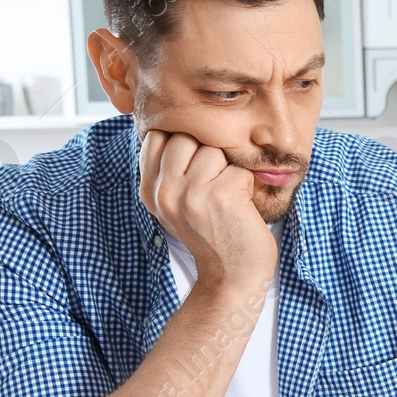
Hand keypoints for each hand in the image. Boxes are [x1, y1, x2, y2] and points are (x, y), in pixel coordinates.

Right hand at [139, 129, 274, 292]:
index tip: (196, 169)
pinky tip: (241, 209)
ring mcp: (191, 194)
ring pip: (215, 149)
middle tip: (215, 189)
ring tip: (227, 200)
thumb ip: (170, 168)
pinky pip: (239, 168)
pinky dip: (247, 185)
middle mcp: (164, 191)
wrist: (232, 278)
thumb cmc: (212, 235)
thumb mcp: (177, 203)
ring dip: (229, 171)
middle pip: (187, 137)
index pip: (158, 136)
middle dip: (208, 155)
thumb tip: (175, 119)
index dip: (183, 145)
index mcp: (149, 190)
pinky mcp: (220, 196)